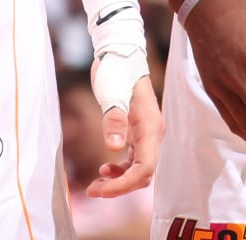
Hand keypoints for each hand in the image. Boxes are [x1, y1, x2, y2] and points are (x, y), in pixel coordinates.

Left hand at [87, 75, 161, 197]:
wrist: (119, 54)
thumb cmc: (117, 71)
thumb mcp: (111, 93)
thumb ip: (114, 120)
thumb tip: (114, 148)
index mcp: (151, 127)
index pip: (145, 168)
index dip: (125, 184)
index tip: (102, 190)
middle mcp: (153, 134)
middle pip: (143, 174)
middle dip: (120, 187)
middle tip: (92, 191)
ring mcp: (146, 134)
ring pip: (139, 169)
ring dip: (119, 181)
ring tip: (94, 186)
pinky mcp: (137, 132)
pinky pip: (134, 160)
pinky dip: (120, 170)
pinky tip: (105, 169)